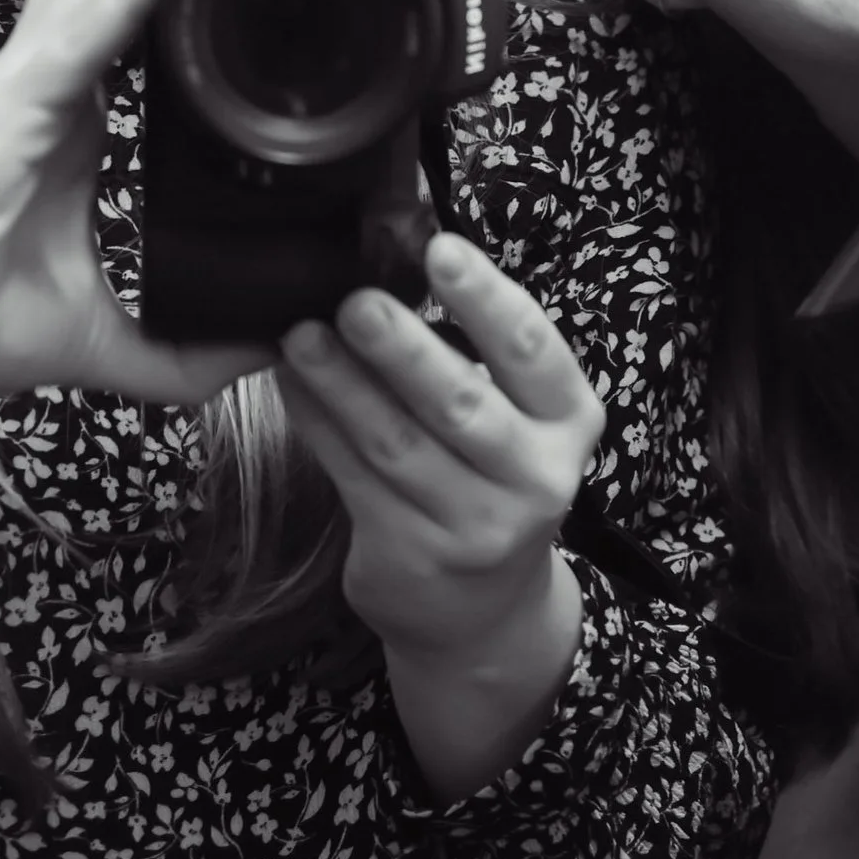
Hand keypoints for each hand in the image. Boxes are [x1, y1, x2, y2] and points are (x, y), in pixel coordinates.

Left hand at [275, 230, 601, 800]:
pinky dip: (316, 423)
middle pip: (463, 405)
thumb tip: (392, 248)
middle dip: (405, 350)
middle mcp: (535, 478)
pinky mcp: (411, 554)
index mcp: (569, 422)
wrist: (479, 611)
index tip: (440, 249)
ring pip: (396, 443)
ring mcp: (474, 526)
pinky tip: (289, 382)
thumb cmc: (488, 477)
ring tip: (298, 334)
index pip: (534, 350)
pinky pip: (352, 476)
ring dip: (341, 384)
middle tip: (355, 300)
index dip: (487, 298)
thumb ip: (475, 352)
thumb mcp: (516, 419)